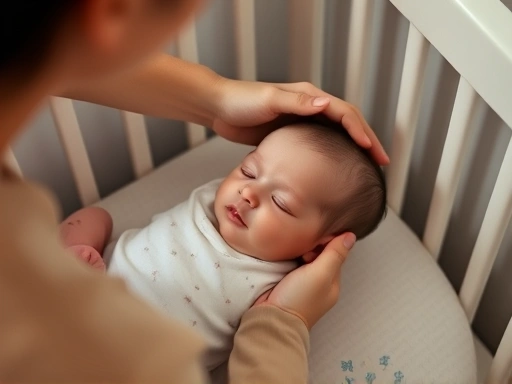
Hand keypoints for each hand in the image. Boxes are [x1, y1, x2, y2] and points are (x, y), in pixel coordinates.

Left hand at [212, 79, 388, 164]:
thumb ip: (296, 102)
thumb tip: (327, 104)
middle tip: (382, 162)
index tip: (373, 150)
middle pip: (347, 124)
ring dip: (354, 148)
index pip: (345, 113)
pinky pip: (321, 144)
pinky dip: (334, 154)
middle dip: (367, 141)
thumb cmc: (241, 101)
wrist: (219, 108)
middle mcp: (309, 106)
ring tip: (368, 167)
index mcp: (308, 96)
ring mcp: (301, 120)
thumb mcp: (269, 99)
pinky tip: (337, 168)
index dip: (361, 131)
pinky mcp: (291, 133)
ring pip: (337, 135)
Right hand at [253, 232, 355, 328]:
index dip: (327, 244)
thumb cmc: (299, 298)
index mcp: (332, 284)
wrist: (271, 318)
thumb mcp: (321, 273)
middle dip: (312, 248)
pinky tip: (284, 255)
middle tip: (302, 252)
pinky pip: (291, 265)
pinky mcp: (286, 284)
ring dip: (299, 252)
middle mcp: (319, 284)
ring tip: (292, 251)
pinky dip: (289, 258)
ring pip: (305, 260)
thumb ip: (335, 254)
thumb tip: (351, 236)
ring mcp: (302, 285)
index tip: (316, 242)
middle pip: (320, 256)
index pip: (336, 255)